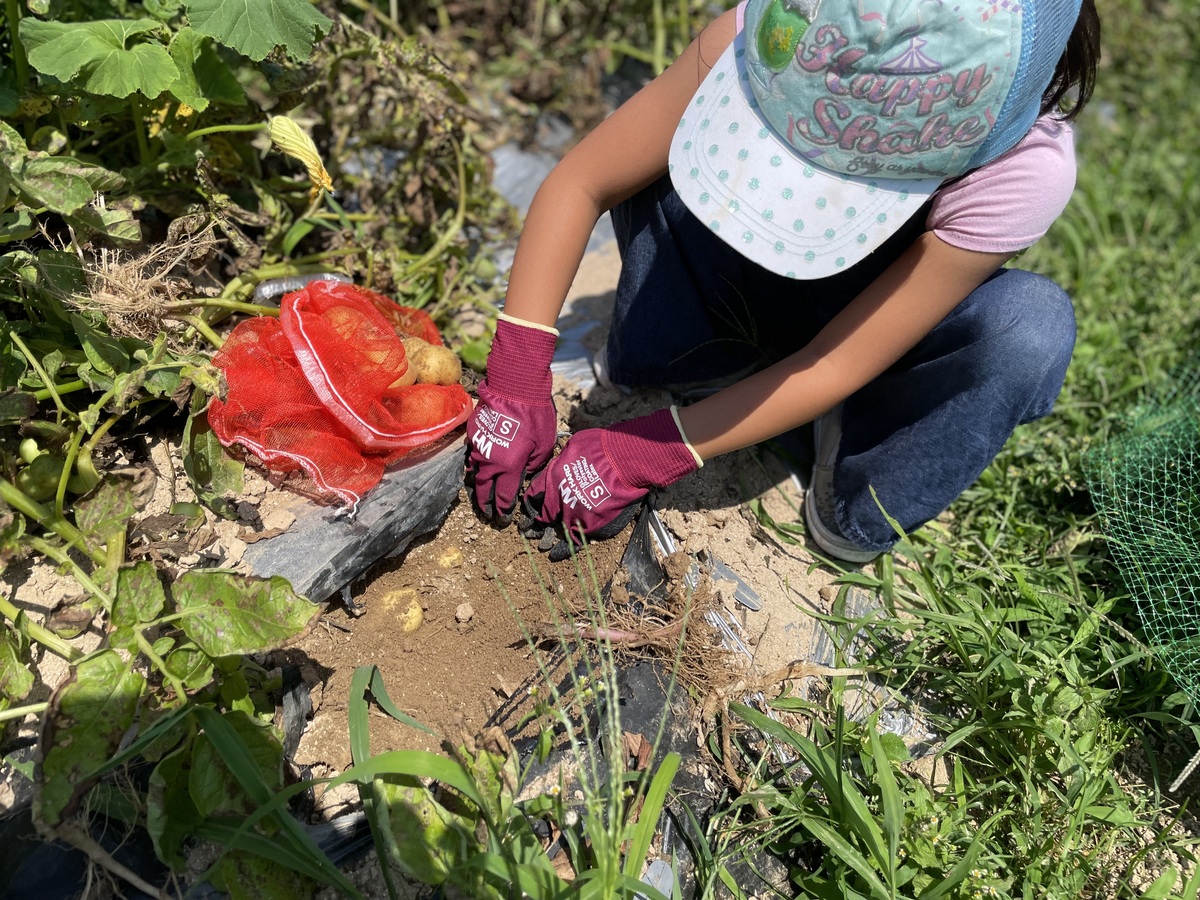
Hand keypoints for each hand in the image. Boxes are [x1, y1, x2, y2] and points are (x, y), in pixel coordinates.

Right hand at [466, 315, 558, 523]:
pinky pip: (471, 454)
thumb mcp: (544, 445)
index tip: (502, 519)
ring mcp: (478, 447)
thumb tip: (526, 471)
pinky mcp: (473, 433)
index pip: (503, 496)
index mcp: (509, 467)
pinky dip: (474, 464)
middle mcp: (490, 462)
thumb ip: (533, 464)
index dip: (502, 510)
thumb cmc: (535, 416)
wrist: (515, 388)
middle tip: (486, 513)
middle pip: (483, 489)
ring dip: (477, 485)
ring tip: (480, 493)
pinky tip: (478, 467)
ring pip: (474, 473)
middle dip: (484, 504)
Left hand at [523, 408, 699, 560]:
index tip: (530, 509)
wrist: (623, 460)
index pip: (534, 494)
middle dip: (535, 523)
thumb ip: (565, 458)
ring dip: (546, 537)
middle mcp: (558, 496)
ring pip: (554, 528)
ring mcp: (572, 512)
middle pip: (542, 514)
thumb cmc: (603, 448)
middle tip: (528, 531)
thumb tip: (563, 461)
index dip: (532, 503)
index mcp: (552, 477)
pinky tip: (555, 555)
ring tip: (540, 544)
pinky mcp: (588, 524)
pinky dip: (564, 548)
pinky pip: (572, 539)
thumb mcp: (575, 446)